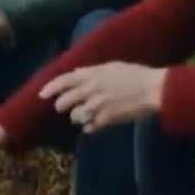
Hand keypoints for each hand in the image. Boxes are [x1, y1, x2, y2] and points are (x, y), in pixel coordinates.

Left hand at [39, 62, 165, 132]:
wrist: (153, 90)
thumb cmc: (135, 74)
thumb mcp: (112, 67)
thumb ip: (92, 72)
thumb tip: (76, 74)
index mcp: (92, 74)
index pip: (64, 81)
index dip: (50, 88)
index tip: (41, 95)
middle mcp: (91, 90)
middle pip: (65, 102)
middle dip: (62, 106)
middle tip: (64, 108)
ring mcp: (97, 106)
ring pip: (75, 116)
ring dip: (78, 117)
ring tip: (86, 115)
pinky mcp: (105, 120)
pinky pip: (89, 127)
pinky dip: (91, 126)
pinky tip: (96, 123)